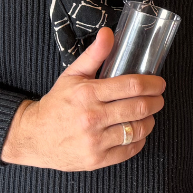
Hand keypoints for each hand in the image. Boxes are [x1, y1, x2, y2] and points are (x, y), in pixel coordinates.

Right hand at [0, 27, 166, 170]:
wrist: (33, 137)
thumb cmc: (57, 104)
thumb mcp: (72, 75)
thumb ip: (94, 54)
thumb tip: (108, 33)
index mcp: (88, 94)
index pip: (131, 86)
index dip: (152, 84)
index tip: (159, 83)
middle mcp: (91, 118)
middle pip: (138, 107)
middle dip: (156, 101)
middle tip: (158, 98)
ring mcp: (94, 141)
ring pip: (137, 130)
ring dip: (150, 120)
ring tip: (149, 115)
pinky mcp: (96, 160)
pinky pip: (129, 150)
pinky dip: (139, 140)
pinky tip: (137, 132)